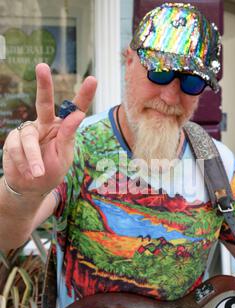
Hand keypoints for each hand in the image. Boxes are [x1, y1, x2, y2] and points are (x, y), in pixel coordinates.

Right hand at [2, 63, 96, 196]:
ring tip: (37, 173)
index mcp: (63, 128)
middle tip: (41, 67)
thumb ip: (68, 136)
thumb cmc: (52, 171)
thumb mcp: (64, 158)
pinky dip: (23, 162)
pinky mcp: (14, 139)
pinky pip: (16, 147)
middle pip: (44, 103)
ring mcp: (29, 130)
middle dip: (43, 85)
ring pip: (28, 137)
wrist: (30, 187)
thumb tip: (78, 114)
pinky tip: (28, 171)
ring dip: (32, 157)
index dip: (84, 95)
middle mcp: (46, 124)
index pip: (74, 110)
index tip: (93, 79)